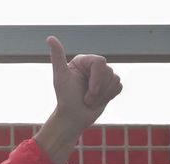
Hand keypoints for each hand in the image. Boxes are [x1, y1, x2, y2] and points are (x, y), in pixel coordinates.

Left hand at [35, 36, 122, 163]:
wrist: (72, 119)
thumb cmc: (65, 99)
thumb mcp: (60, 77)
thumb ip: (57, 56)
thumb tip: (50, 38)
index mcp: (83, 61)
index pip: (100, 62)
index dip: (96, 79)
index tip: (88, 91)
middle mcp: (93, 67)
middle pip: (109, 71)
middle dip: (98, 89)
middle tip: (85, 98)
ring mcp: (103, 76)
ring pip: (115, 79)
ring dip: (102, 95)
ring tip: (89, 100)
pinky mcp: (110, 86)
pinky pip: (119, 87)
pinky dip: (109, 97)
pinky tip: (97, 101)